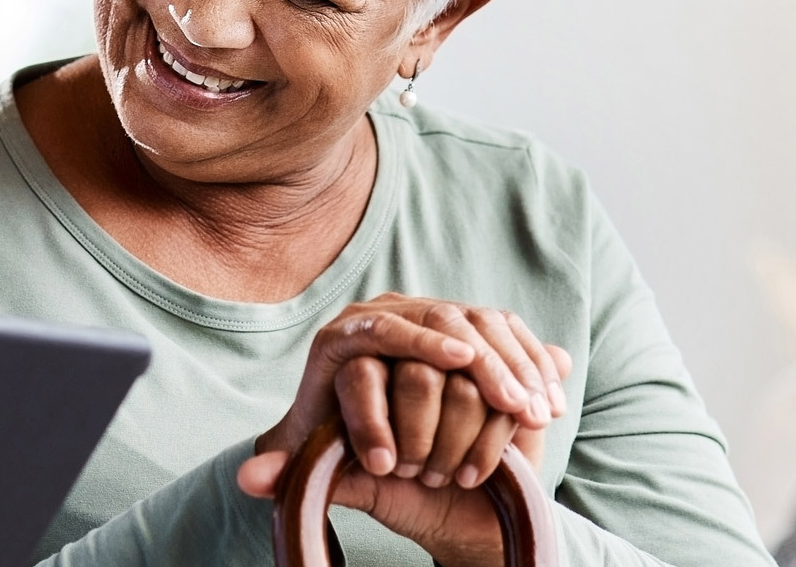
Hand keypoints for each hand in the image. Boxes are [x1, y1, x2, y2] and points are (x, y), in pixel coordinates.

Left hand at [238, 296, 572, 566]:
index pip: (377, 330)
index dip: (418, 343)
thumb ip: (287, 472)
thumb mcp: (323, 467)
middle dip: (479, 360)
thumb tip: (249, 481)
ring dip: (513, 366)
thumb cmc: (353, 458)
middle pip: (438, 318)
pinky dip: (533, 365)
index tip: (455, 362)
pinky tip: (547, 404)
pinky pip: (510, 332)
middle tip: (507, 399)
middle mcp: (386, 315)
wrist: (397, 449)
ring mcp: (434, 316)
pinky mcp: (476, 328)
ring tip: (531, 409)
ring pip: (481, 322)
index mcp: (342, 340)